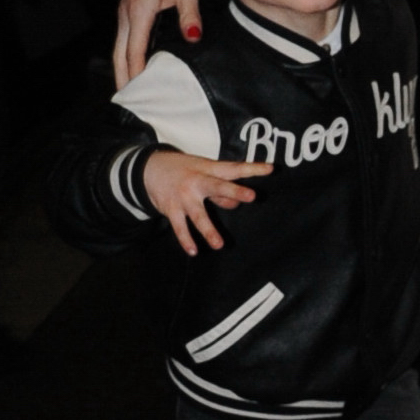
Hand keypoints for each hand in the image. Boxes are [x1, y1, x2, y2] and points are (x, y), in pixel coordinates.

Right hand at [116, 0, 201, 87]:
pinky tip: (133, 64)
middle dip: (122, 77)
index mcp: (139, 11)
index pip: (134, 50)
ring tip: (129, 89)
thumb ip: (189, 13)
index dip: (136, 73)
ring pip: (118, 46)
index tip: (140, 93)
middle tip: (130, 101)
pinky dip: (125, 54)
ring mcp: (125, 10)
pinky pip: (123, 37)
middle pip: (119, 53)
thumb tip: (192, 36)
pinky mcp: (128, 8)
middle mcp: (127, 13)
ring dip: (122, 67)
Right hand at [142, 149, 272, 255]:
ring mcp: (184, 196)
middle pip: (218, 186)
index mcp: (209, 169)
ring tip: (219, 245)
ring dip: (209, 230)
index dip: (253, 168)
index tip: (270, 169)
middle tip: (252, 196)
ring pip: (198, 215)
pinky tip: (194, 251)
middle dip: (234, 191)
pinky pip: (180, 227)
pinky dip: (186, 239)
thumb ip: (221, 189)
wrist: (148, 168)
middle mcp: (197, 181)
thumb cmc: (184, 170)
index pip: (234, 168)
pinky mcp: (171, 208)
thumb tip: (237, 203)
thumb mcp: (203, 171)